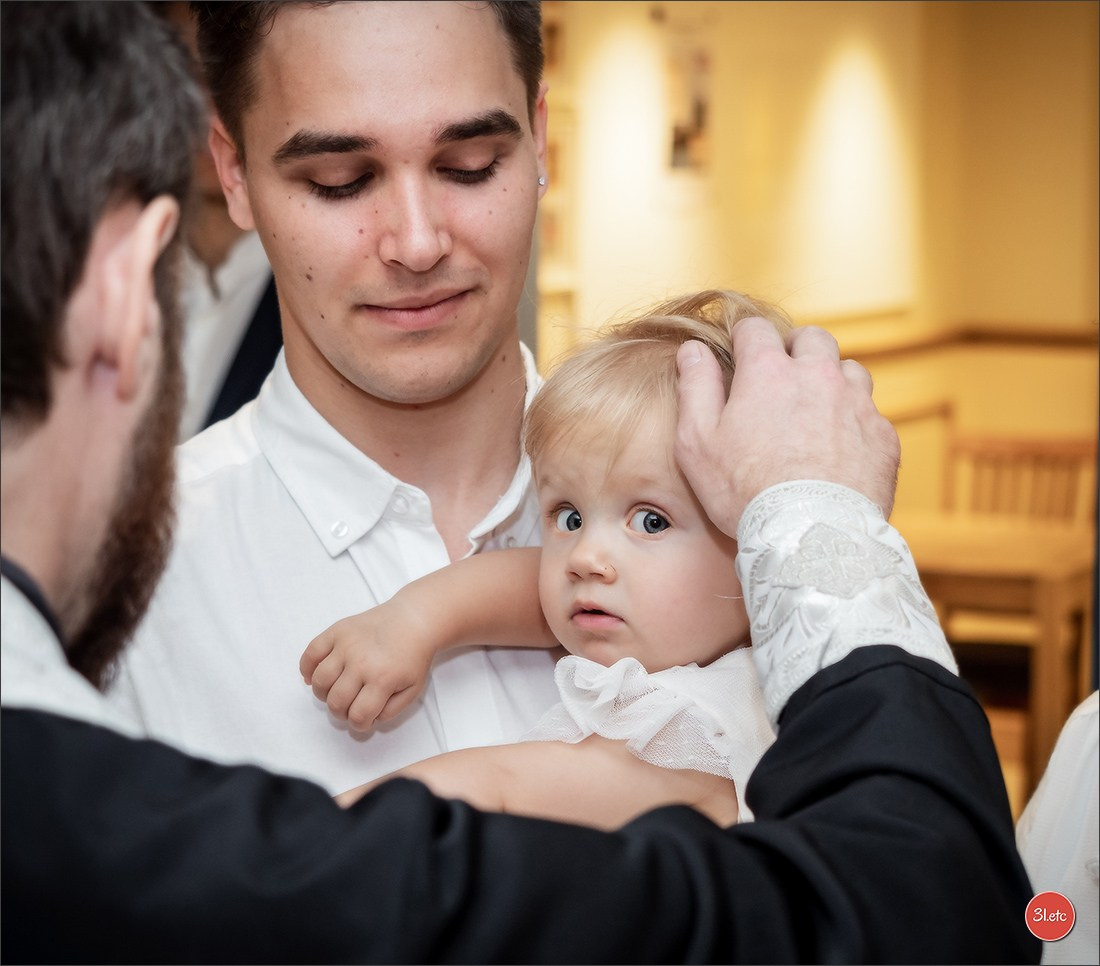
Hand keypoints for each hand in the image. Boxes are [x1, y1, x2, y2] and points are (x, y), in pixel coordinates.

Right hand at [300, 596, 436, 730]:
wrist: (413, 620)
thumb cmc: (413, 656)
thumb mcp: (413, 689)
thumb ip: (391, 711)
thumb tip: (366, 718)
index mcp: (382, 679)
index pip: (358, 715)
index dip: (359, 724)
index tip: (363, 719)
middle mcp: (361, 663)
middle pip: (336, 702)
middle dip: (341, 712)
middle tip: (349, 706)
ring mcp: (346, 645)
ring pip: (319, 681)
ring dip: (323, 694)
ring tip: (335, 691)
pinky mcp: (337, 630)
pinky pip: (311, 653)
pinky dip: (306, 669)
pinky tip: (313, 676)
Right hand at [675, 318, 898, 535]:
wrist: (810, 535)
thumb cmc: (745, 491)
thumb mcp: (698, 441)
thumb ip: (695, 387)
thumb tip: (692, 349)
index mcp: (769, 373)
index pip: (756, 329)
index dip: (745, 335)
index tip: (740, 347)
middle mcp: (818, 376)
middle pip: (812, 339)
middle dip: (795, 347)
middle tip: (782, 372)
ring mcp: (856, 404)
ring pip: (848, 370)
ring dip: (831, 380)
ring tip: (816, 408)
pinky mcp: (882, 436)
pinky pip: (870, 413)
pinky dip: (854, 421)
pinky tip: (839, 447)